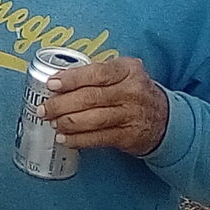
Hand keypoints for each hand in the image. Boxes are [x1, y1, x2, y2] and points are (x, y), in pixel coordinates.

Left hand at [39, 57, 167, 155]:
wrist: (165, 118)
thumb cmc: (133, 92)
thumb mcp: (122, 74)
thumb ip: (95, 74)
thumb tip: (57, 82)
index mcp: (127, 70)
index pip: (96, 73)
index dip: (71, 79)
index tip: (51, 84)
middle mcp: (131, 91)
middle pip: (90, 97)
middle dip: (62, 104)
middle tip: (44, 108)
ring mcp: (132, 115)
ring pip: (93, 119)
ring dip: (67, 122)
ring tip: (52, 123)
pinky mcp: (129, 136)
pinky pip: (98, 138)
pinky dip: (78, 139)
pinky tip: (64, 138)